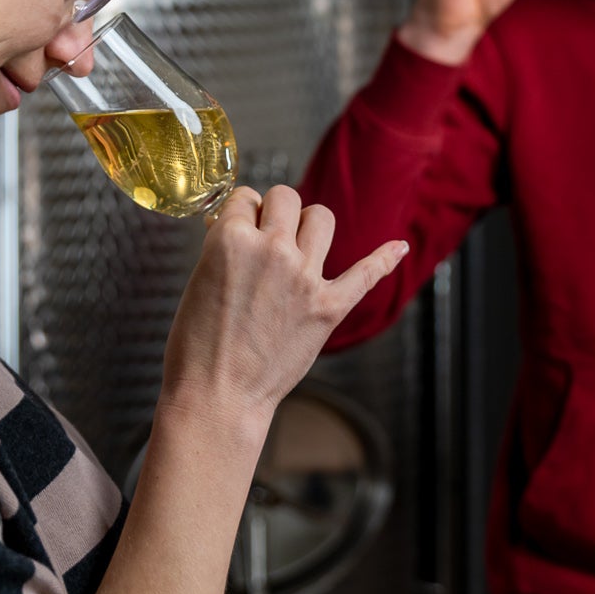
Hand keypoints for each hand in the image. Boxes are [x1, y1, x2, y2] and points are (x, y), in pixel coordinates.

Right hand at [160, 186, 407, 435]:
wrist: (218, 396)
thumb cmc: (196, 345)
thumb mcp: (198, 280)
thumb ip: (222, 247)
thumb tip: (235, 224)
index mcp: (231, 239)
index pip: (245, 197)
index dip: (242, 212)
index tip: (242, 227)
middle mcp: (272, 250)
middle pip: (286, 197)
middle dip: (275, 210)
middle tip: (268, 233)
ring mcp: (305, 277)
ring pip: (321, 218)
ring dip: (310, 224)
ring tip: (302, 241)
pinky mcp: (329, 307)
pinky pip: (366, 273)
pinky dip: (385, 258)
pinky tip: (398, 247)